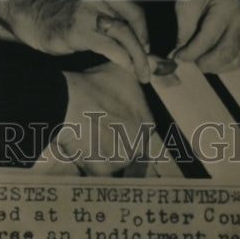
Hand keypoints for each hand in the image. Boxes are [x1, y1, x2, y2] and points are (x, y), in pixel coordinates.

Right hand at [12, 0, 150, 82]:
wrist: (33, 18)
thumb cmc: (67, 20)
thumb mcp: (94, 14)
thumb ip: (120, 26)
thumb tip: (151, 51)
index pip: (135, 11)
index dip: (146, 34)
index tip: (148, 53)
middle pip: (132, 22)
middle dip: (146, 49)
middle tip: (151, 69)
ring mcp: (86, 11)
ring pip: (124, 34)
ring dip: (138, 57)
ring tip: (143, 73)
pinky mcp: (78, 30)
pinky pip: (110, 46)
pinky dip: (124, 60)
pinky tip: (129, 69)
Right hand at [35, 62, 154, 175]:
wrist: (68, 100)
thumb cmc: (94, 84)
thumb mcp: (124, 69)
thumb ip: (151, 66)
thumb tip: (170, 65)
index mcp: (147, 124)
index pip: (137, 131)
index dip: (120, 125)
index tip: (107, 119)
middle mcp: (139, 144)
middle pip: (127, 148)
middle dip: (113, 142)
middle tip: (95, 129)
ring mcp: (121, 159)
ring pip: (112, 161)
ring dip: (101, 155)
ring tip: (85, 138)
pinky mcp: (103, 170)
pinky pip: (97, 173)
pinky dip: (89, 166)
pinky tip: (81, 151)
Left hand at [173, 0, 239, 71]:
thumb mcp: (185, 5)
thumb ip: (183, 32)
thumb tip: (178, 57)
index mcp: (227, 6)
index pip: (208, 39)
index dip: (191, 52)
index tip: (178, 57)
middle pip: (225, 53)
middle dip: (204, 63)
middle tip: (188, 61)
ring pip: (234, 60)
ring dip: (214, 67)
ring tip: (197, 61)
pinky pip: (238, 57)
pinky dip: (223, 64)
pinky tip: (209, 60)